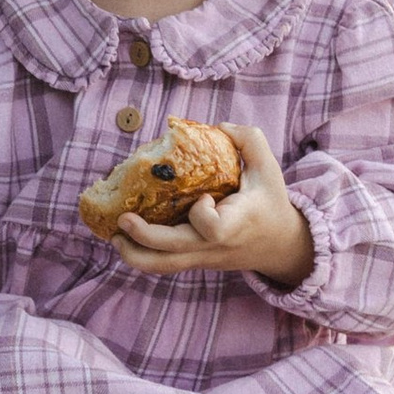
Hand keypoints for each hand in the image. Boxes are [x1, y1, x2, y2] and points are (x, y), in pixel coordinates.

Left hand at [109, 120, 314, 286]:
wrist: (278, 246)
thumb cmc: (269, 202)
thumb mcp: (269, 168)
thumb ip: (249, 140)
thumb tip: (217, 125)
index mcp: (235, 224)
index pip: (212, 229)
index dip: (202, 214)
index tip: (205, 197)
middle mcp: (214, 246)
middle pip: (174, 252)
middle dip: (144, 238)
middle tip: (122, 219)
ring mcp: (201, 257)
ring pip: (162, 267)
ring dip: (134, 254)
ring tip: (114, 235)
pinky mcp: (192, 260)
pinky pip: (162, 264)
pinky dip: (140, 254)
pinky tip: (123, 236)